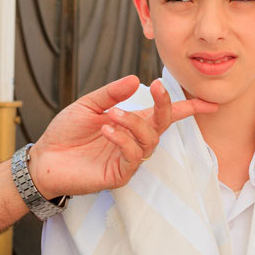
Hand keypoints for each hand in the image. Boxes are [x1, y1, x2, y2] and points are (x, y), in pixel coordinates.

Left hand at [28, 76, 216, 198]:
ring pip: (149, 140)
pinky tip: (108, 130)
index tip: (210, 103)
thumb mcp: (88, 105)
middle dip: (165, 105)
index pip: (165, 115)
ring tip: (113, 114)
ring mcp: (128, 158)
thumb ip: (111, 93)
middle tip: (156, 88)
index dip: (188, 108)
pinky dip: (124, 141)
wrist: (44, 158)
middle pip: (163, 124)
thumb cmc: (65, 133)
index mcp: (131, 123)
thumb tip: (135, 79)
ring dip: (135, 123)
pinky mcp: (119, 174)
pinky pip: (132, 157)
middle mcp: (134, 140)